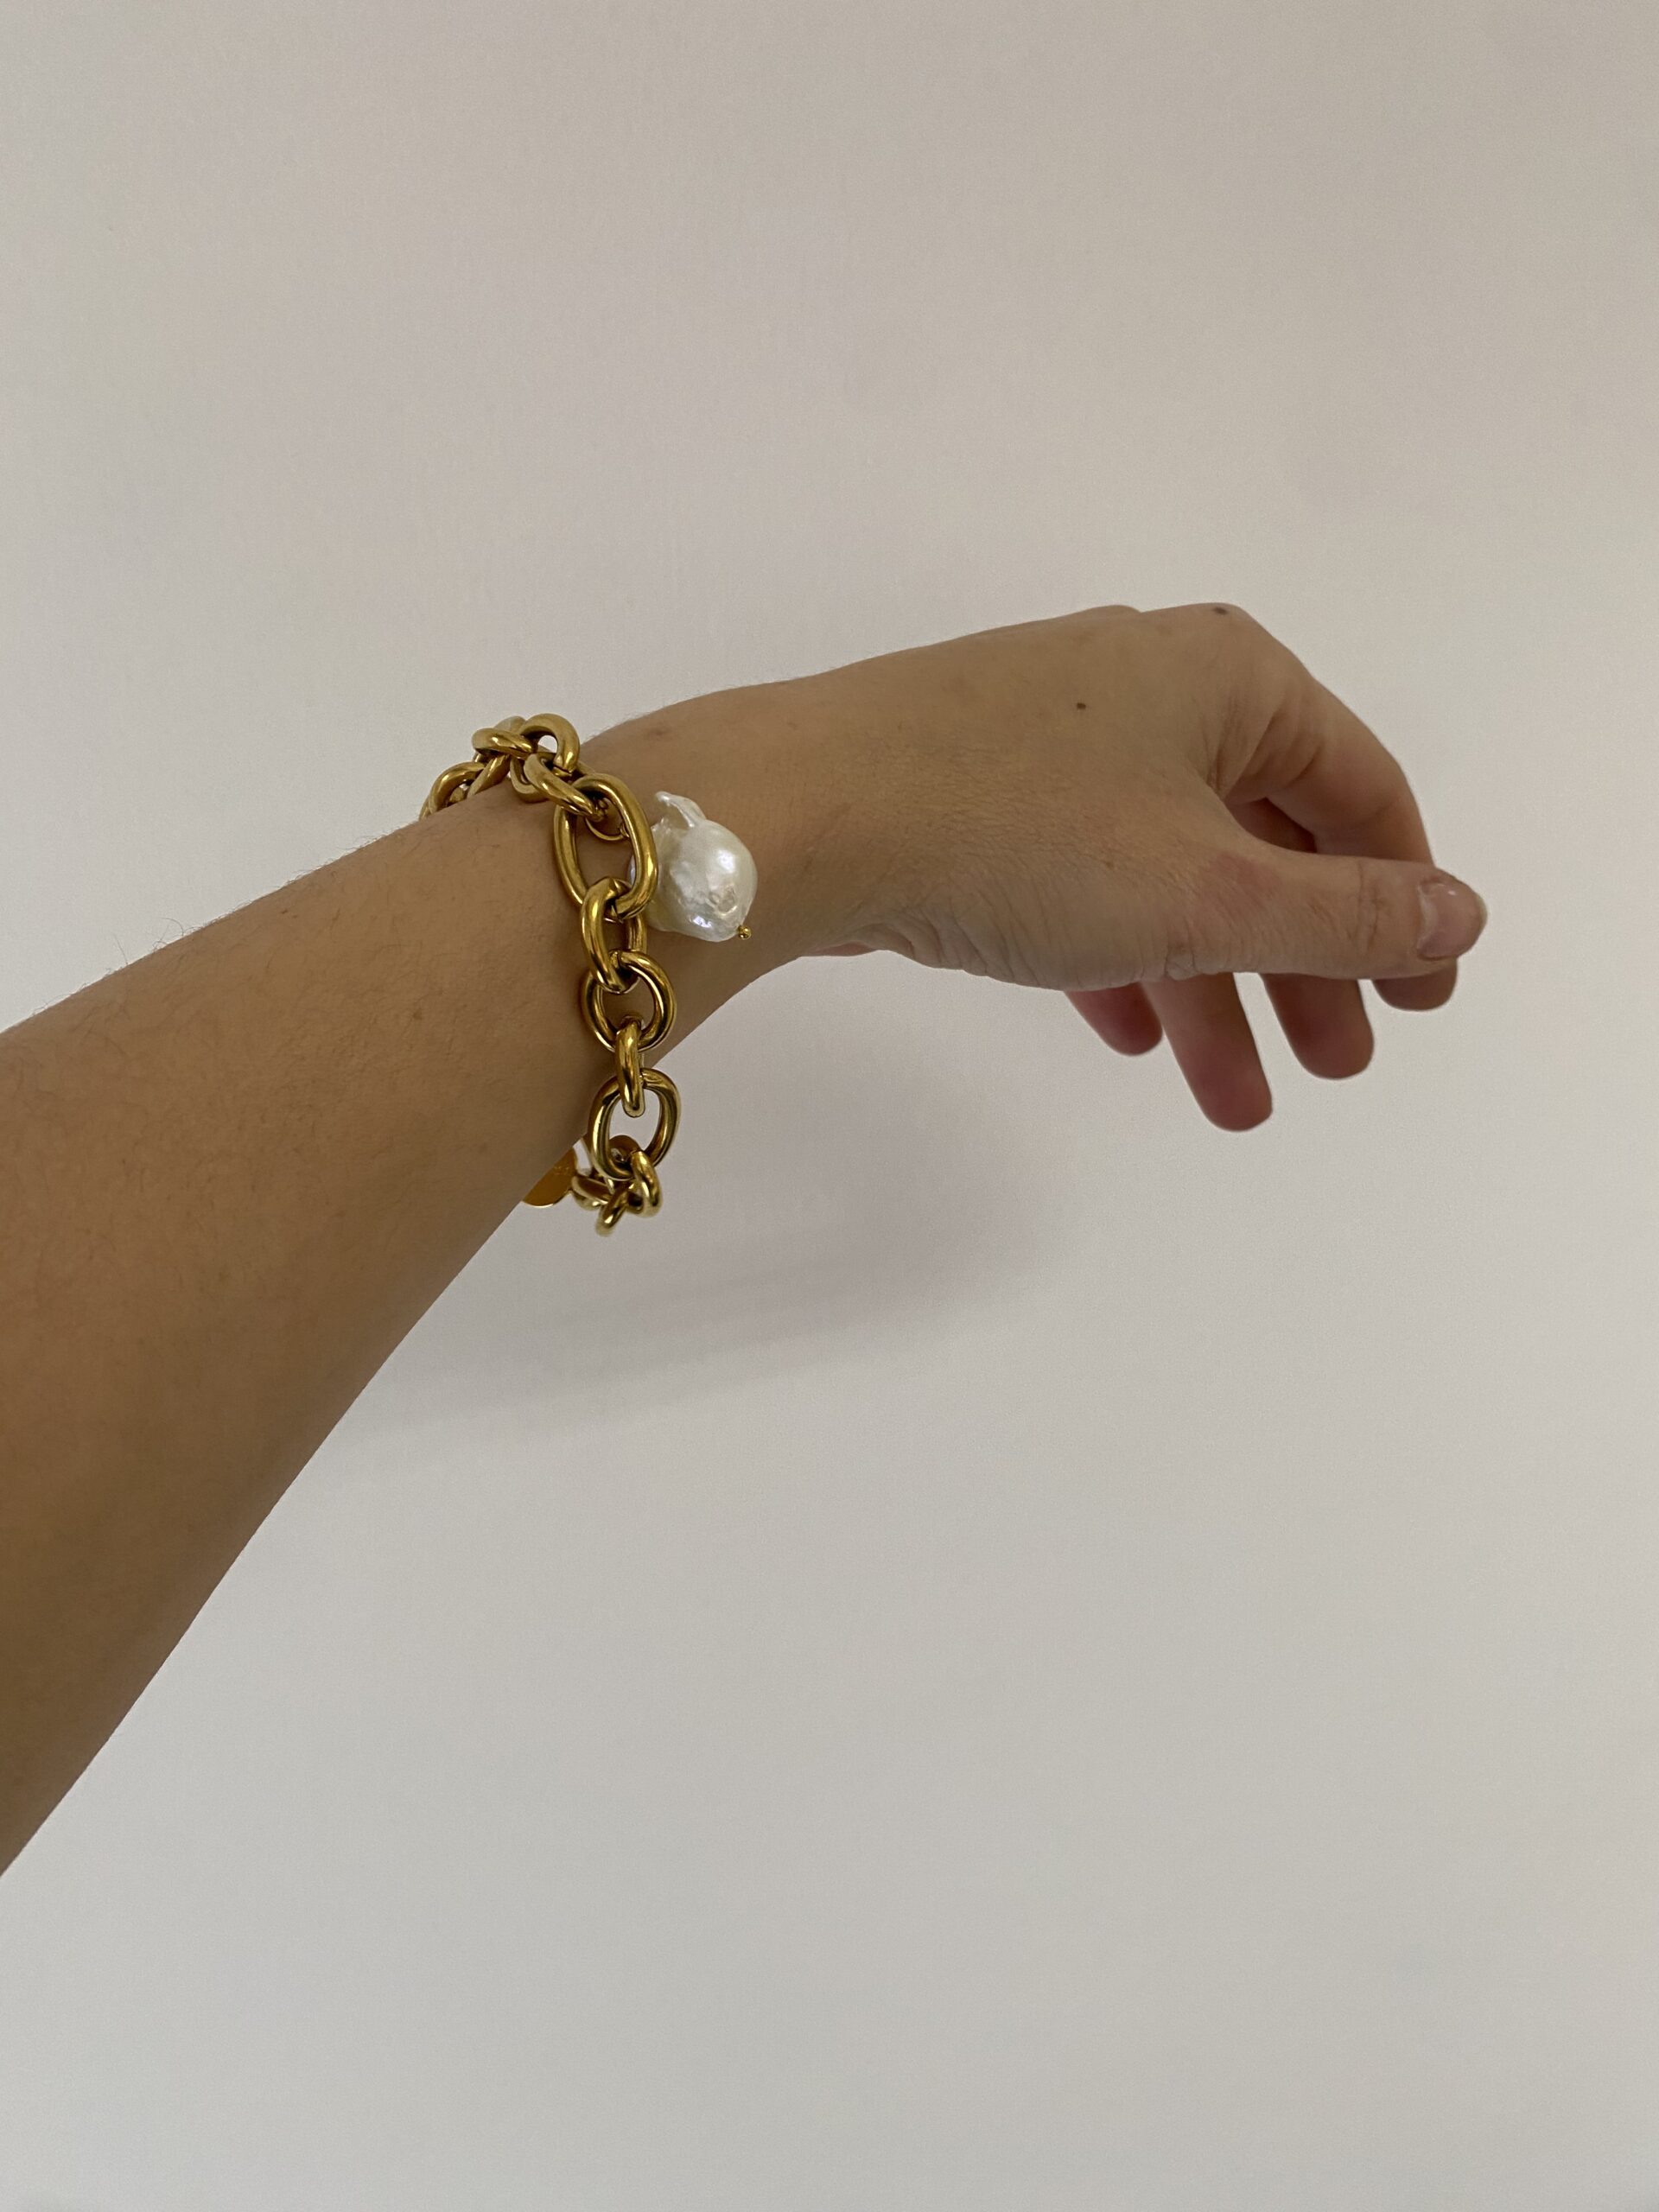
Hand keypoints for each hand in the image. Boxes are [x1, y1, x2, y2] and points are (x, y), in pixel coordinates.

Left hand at [779, 601, 1486, 1128]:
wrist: (795, 815)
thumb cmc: (1022, 838)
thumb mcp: (1209, 895)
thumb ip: (1344, 918)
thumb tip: (1458, 914)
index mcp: (1229, 677)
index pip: (1358, 790)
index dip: (1404, 901)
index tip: (1425, 1004)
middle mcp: (1146, 686)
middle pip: (1264, 837)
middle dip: (1304, 967)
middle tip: (1337, 1070)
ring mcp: (1051, 734)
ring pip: (1168, 871)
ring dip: (1213, 989)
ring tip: (1237, 1104)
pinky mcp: (973, 786)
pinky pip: (1082, 878)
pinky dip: (1119, 955)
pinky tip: (1133, 1038)